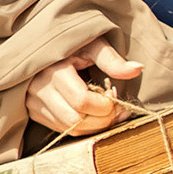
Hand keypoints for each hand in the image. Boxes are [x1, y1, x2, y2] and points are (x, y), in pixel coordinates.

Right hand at [22, 38, 141, 135]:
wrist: (40, 44)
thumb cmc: (71, 43)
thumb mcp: (91, 44)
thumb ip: (112, 59)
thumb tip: (138, 69)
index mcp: (53, 71)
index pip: (82, 101)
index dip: (105, 104)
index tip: (115, 94)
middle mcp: (40, 90)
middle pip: (76, 120)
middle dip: (102, 119)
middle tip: (116, 108)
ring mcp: (34, 104)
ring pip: (70, 129)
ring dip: (95, 126)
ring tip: (107, 111)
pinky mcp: (35, 113)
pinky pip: (63, 130)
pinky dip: (83, 126)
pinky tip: (93, 114)